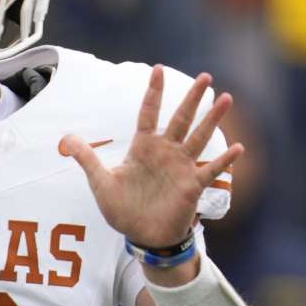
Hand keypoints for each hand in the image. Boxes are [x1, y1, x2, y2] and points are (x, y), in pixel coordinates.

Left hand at [60, 65, 242, 248]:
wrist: (141, 236)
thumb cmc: (122, 209)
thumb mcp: (100, 182)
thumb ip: (87, 158)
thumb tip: (67, 138)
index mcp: (143, 147)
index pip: (149, 113)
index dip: (154, 92)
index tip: (157, 69)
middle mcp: (166, 152)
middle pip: (181, 118)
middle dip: (192, 97)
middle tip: (205, 76)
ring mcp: (181, 167)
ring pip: (199, 137)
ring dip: (212, 119)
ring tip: (226, 98)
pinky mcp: (192, 186)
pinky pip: (211, 170)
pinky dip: (224, 160)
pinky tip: (238, 148)